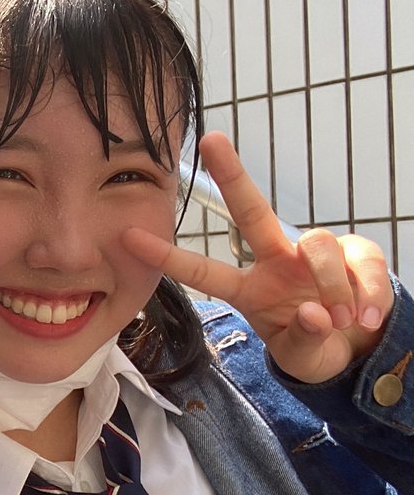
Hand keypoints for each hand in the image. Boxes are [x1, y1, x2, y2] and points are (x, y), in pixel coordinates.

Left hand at [123, 132, 394, 383]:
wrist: (359, 344)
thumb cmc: (313, 343)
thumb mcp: (301, 354)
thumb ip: (303, 339)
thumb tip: (312, 315)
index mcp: (250, 289)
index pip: (204, 271)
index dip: (168, 256)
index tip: (128, 237)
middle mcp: (277, 261)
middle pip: (252, 211)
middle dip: (232, 175)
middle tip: (212, 140)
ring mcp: (315, 254)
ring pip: (317, 246)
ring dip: (332, 286)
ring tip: (342, 321)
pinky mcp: (356, 252)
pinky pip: (361, 265)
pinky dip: (367, 296)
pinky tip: (364, 319)